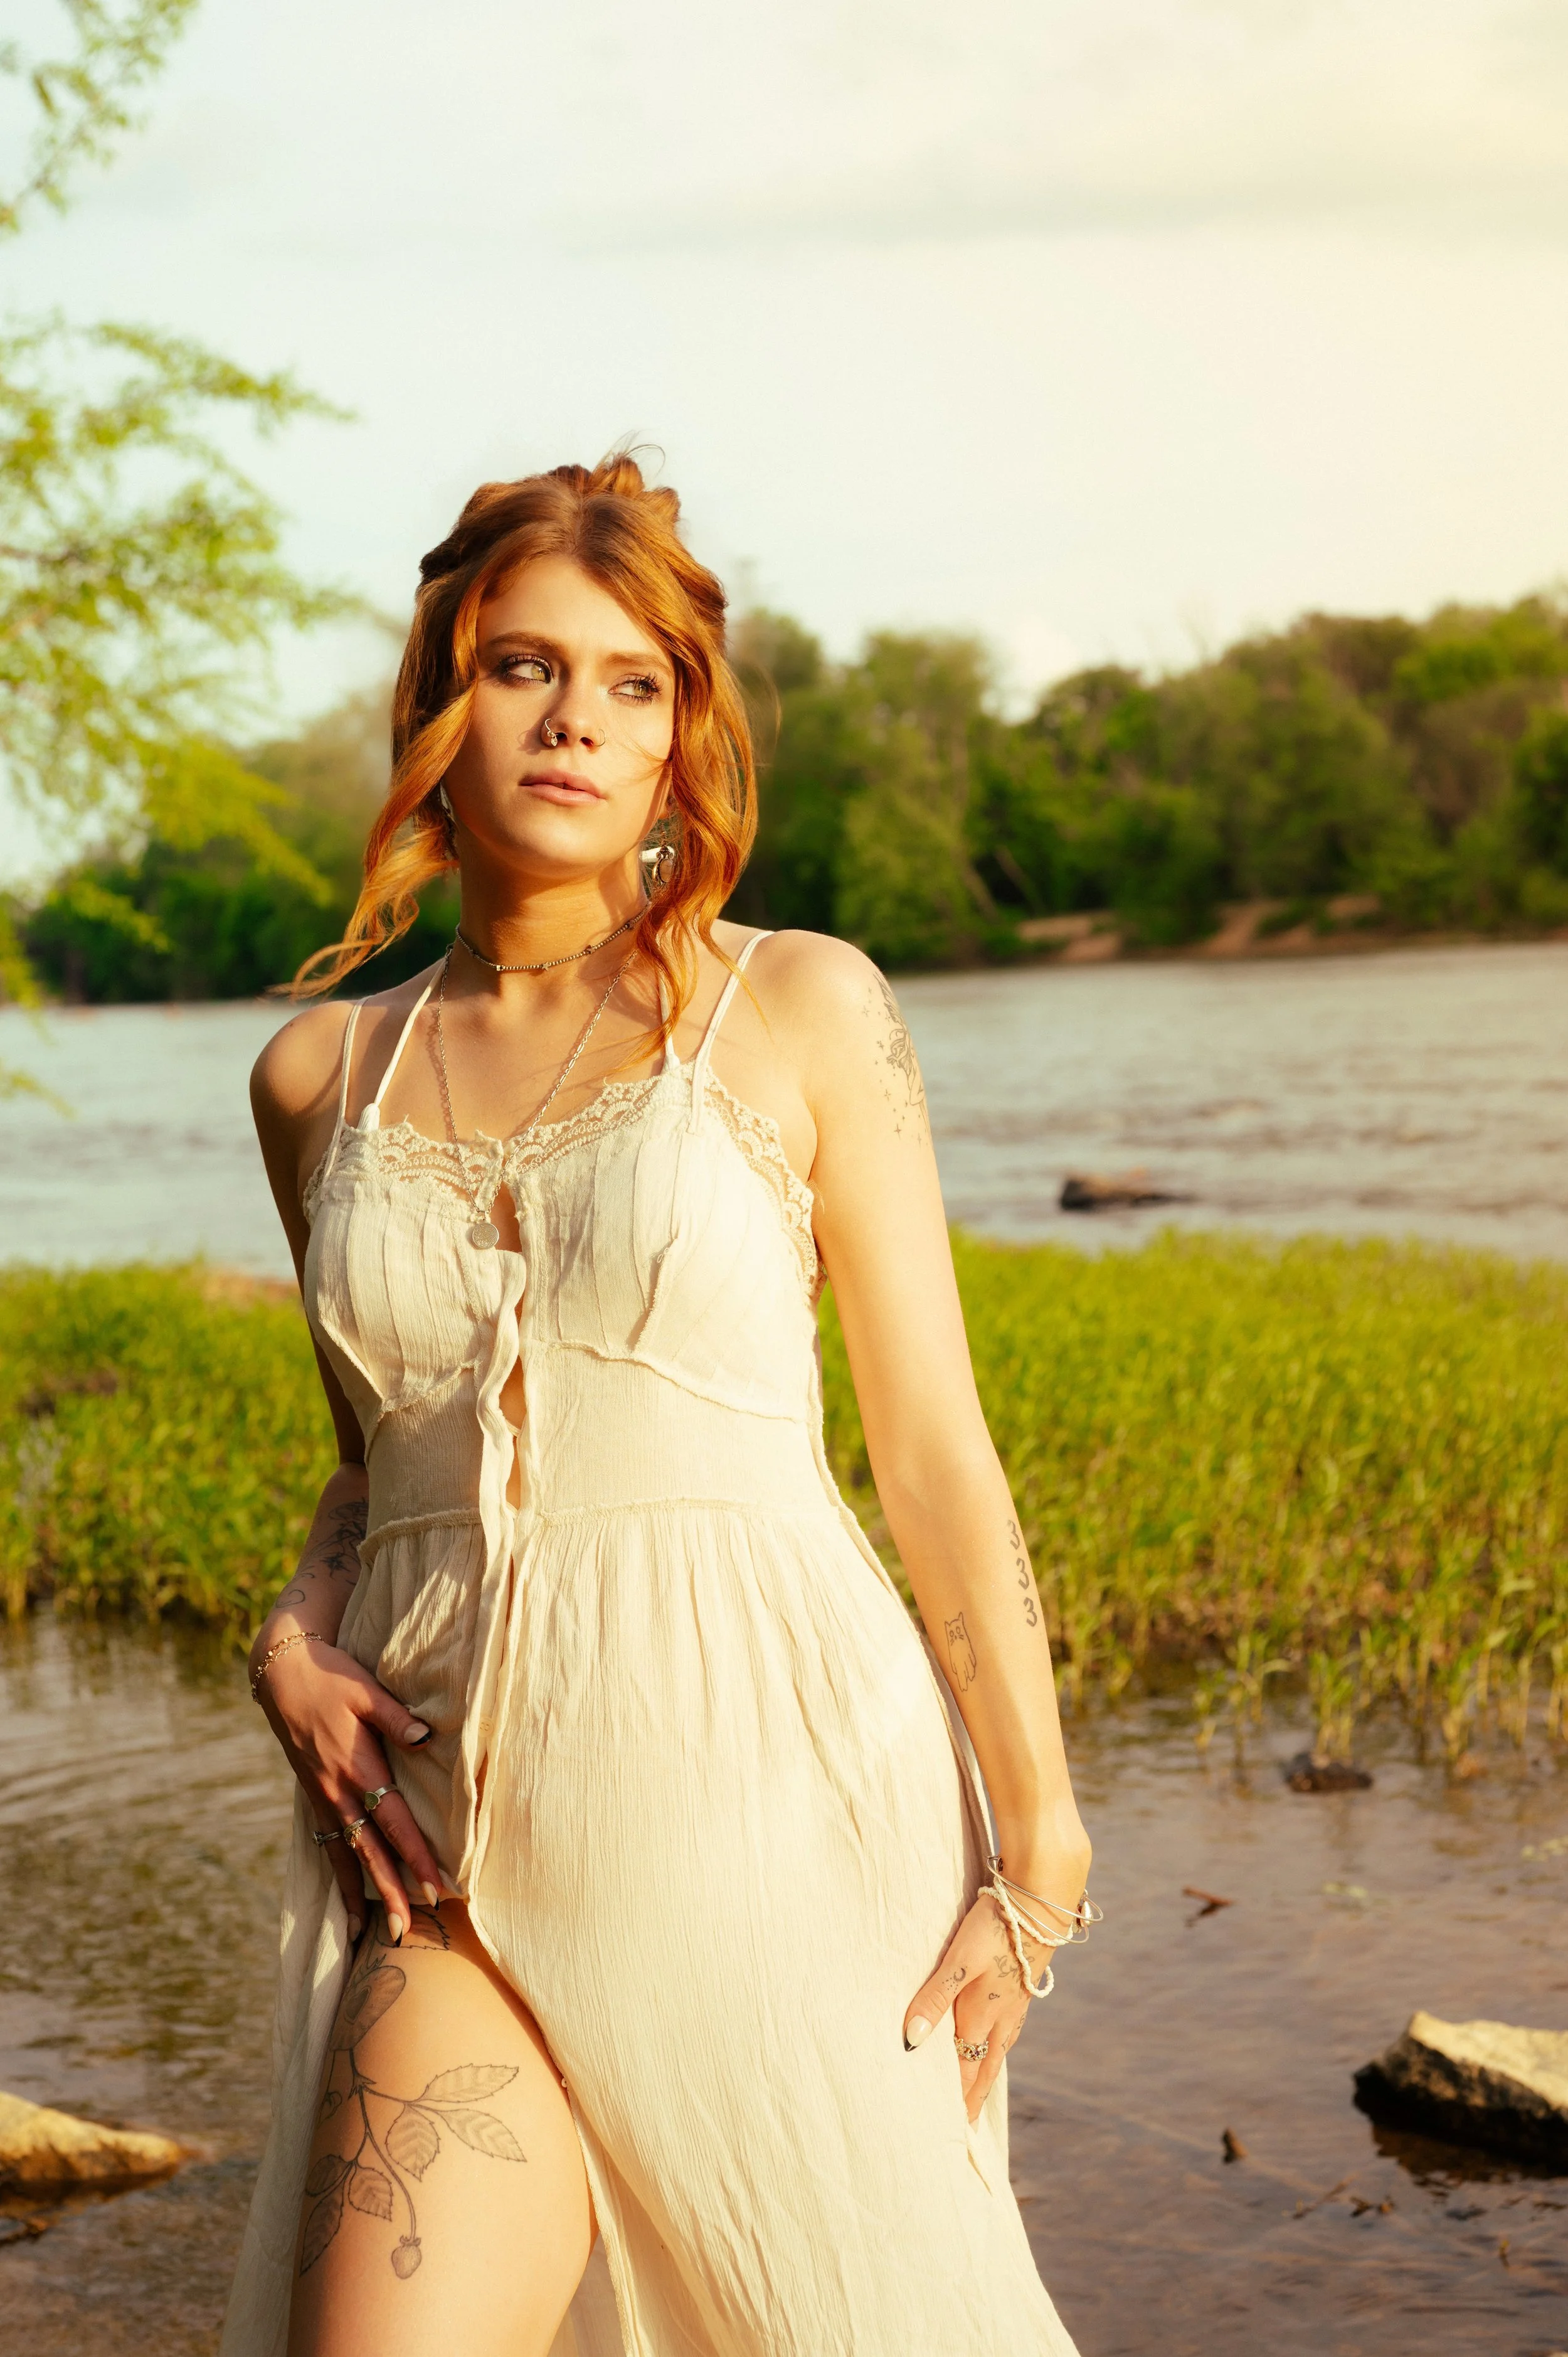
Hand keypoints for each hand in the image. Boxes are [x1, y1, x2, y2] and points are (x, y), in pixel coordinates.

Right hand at [254, 1639, 444, 1943]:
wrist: (282, 1675)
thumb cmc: (331, 1678)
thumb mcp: (366, 1689)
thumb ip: (396, 1717)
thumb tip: (426, 1737)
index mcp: (357, 1767)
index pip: (394, 1822)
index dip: (415, 1857)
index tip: (435, 1889)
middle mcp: (337, 1792)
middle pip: (369, 1852)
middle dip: (390, 1893)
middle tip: (406, 1933)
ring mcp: (323, 1798)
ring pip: (347, 1856)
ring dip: (365, 1895)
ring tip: (378, 1933)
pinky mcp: (315, 1798)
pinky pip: (329, 1847)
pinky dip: (341, 1879)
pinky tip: (349, 1908)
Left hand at [902, 1891, 1051, 2124]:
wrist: (1040, 1905)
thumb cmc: (994, 1930)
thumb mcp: (958, 1961)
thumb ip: (934, 1998)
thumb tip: (912, 2040)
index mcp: (982, 2016)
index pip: (966, 2069)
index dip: (958, 2097)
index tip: (953, 2126)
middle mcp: (1001, 2017)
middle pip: (986, 2067)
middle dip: (975, 2095)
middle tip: (967, 2122)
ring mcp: (1017, 2004)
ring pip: (1000, 2049)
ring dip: (987, 2072)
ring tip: (980, 2088)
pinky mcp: (1024, 1987)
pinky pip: (1010, 2029)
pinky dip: (1000, 2045)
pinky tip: (1000, 2036)